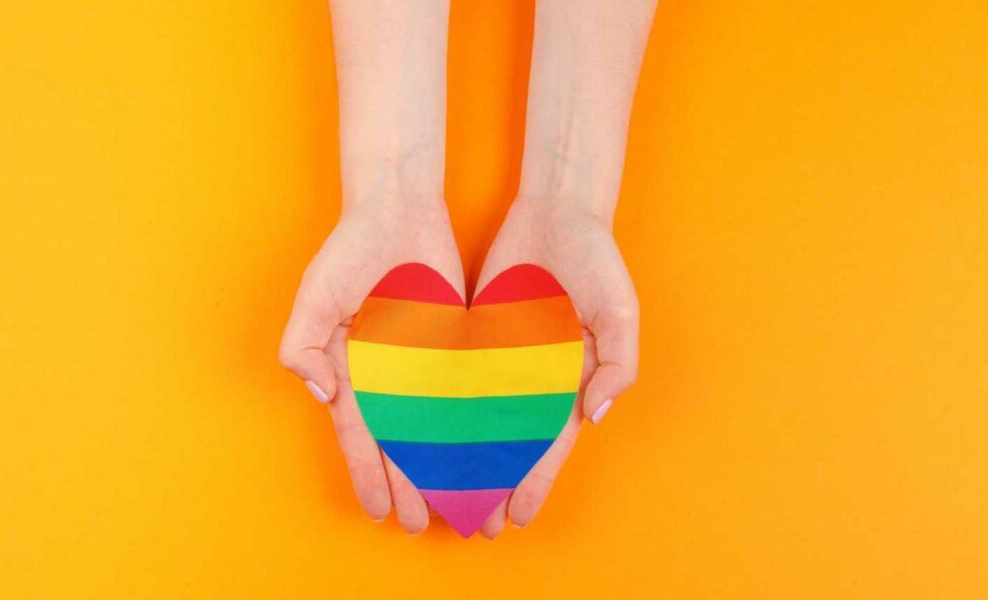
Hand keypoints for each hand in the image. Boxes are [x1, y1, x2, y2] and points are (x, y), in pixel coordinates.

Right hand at [279, 200, 463, 534]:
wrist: (398, 209)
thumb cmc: (349, 251)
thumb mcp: (314, 296)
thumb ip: (301, 347)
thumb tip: (321, 395)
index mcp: (351, 371)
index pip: (360, 434)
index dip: (368, 472)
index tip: (379, 509)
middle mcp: (389, 376)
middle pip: (400, 442)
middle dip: (409, 485)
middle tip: (419, 525)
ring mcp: (425, 364)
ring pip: (437, 427)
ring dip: (445, 468)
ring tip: (458, 507)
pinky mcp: (458, 347)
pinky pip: (467, 393)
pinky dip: (475, 425)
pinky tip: (486, 456)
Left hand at [473, 198, 639, 536]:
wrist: (557, 212)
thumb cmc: (597, 259)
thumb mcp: (620, 310)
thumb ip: (618, 364)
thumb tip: (597, 415)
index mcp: (570, 378)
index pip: (550, 443)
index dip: (535, 480)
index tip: (518, 516)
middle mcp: (533, 375)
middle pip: (511, 441)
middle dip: (496, 483)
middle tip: (476, 524)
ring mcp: (502, 357)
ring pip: (479, 418)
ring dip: (465, 458)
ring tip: (447, 495)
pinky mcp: (474, 333)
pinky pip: (456, 377)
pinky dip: (443, 408)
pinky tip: (426, 438)